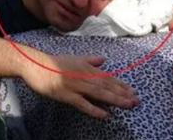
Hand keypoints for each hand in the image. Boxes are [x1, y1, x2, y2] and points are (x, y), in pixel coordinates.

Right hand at [20, 51, 138, 118]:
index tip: (133, 91)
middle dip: (123, 94)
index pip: (108, 77)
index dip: (121, 85)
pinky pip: (82, 104)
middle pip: (107, 86)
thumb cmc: (54, 63)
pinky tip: (105, 115)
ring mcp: (75, 85)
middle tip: (136, 101)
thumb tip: (103, 60)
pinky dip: (94, 109)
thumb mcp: (75, 58)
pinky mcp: (66, 95)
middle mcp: (84, 76)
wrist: (35, 65)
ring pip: (99, 94)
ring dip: (115, 100)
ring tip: (128, 105)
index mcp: (87, 67)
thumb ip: (90, 60)